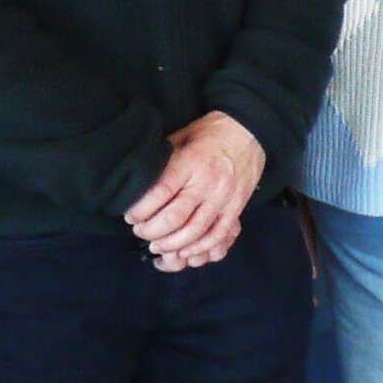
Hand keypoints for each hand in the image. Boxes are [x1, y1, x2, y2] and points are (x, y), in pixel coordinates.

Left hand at [125, 112, 264, 270]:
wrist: (251, 132)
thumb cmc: (211, 133)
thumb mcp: (181, 137)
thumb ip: (163, 160)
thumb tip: (139, 180)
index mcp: (190, 162)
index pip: (160, 193)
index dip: (141, 210)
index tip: (131, 216)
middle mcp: (207, 183)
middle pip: (174, 217)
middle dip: (151, 231)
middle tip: (140, 232)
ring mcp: (224, 198)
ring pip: (194, 231)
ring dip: (172, 244)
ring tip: (157, 245)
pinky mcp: (236, 208)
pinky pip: (218, 235)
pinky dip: (200, 247)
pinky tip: (184, 250)